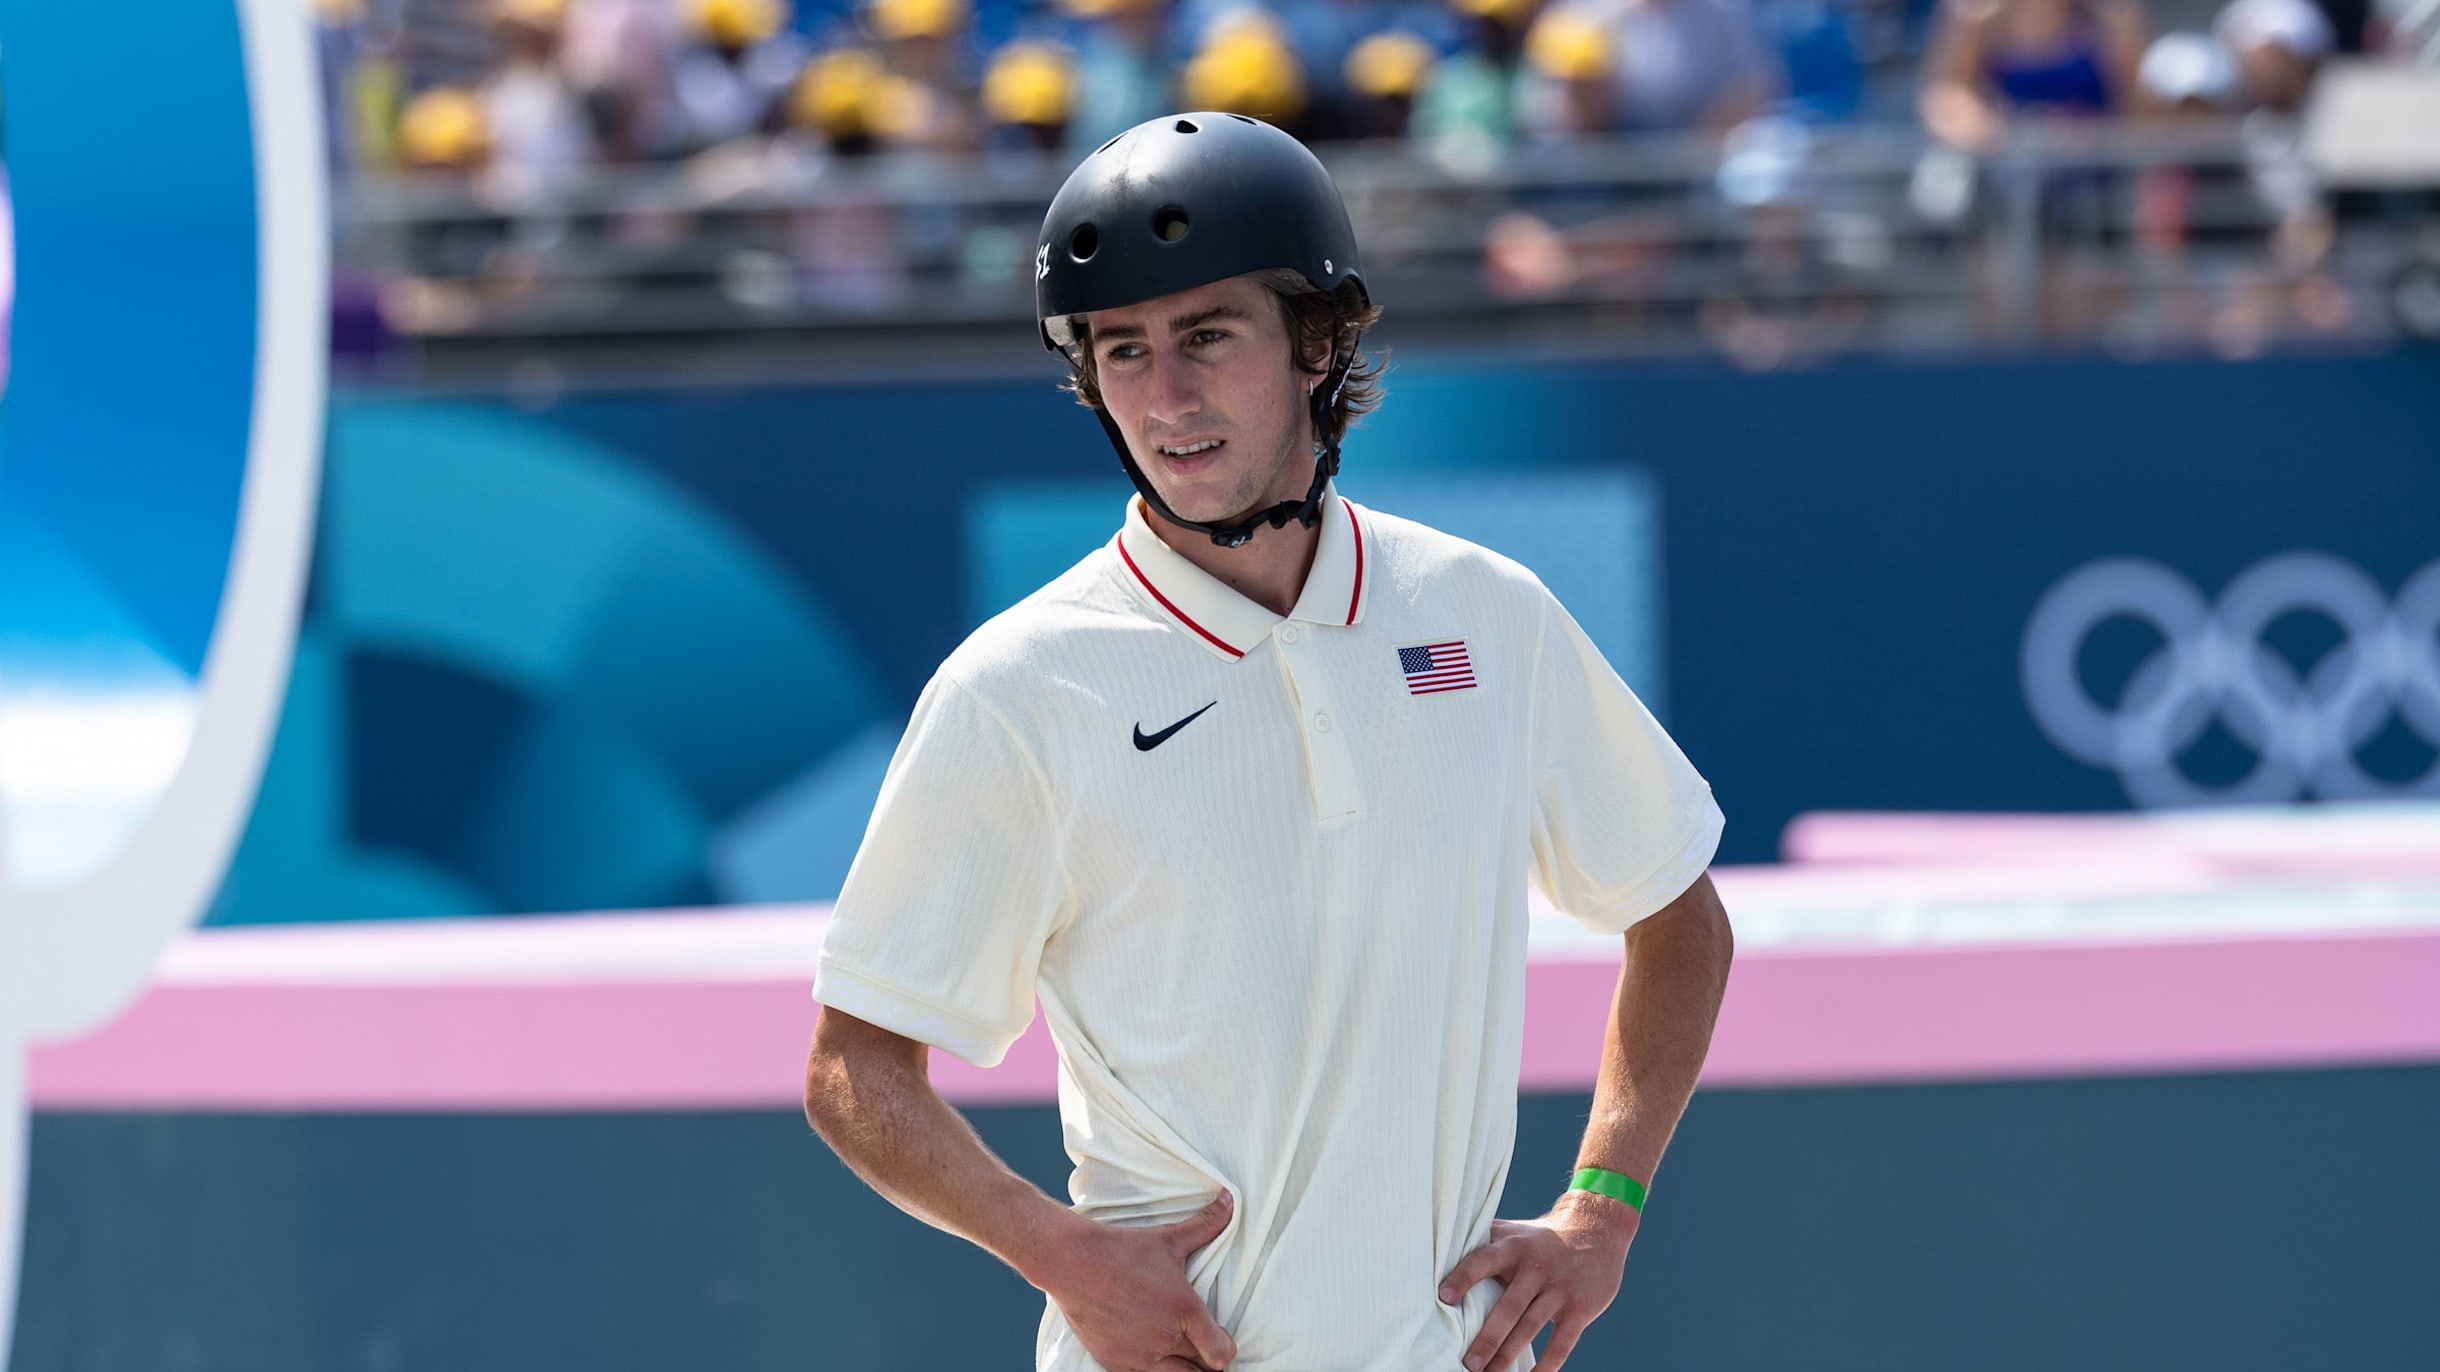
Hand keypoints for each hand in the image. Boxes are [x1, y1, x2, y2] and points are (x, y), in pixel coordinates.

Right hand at [1027, 1191, 1237, 1371]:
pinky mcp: (1117, 1363)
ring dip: (1182, 1368)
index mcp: (1184, 1309)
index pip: (1221, 1352)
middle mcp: (1165, 1338)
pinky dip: (1154, 1369)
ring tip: (1179, 1352)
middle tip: (1201, 1345)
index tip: (1220, 1338)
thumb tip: (1230, 1200)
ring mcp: (1140, 1355)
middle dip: (1206, 1359)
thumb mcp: (1168, 1238)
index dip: (1226, 1348)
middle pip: (1203, 1370)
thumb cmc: (1122, 1249)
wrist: (1072, 1262)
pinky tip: (1151, 1352)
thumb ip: (1206, 1224)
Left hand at [1438, 1192, 1636, 1371]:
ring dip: (1509, 1355)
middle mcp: (1535, 1267)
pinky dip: (1548, 1365)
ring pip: (1532, 1327)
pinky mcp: (1580, 1307)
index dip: (1464, 1277)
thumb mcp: (1512, 1231)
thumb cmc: (1539, 1238)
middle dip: (1488, 1337)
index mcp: (1512, 1247)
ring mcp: (1559, 1288)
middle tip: (1469, 1363)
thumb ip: (1481, 1241)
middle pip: (1509, 1306)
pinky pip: (1562, 1343)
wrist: (1596, 1231)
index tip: (1443, 1296)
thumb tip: (1437, 1251)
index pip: (1483, 1260)